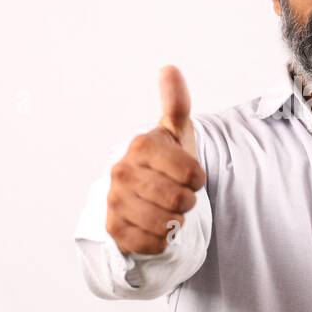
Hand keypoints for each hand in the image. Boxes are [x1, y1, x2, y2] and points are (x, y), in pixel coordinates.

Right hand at [105, 65, 206, 255]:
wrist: (141, 193)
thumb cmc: (165, 161)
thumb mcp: (174, 131)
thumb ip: (176, 102)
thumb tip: (169, 68)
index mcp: (141, 146)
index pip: (191, 173)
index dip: (198, 179)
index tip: (191, 176)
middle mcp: (122, 172)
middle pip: (178, 200)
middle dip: (187, 202)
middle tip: (178, 195)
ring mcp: (114, 200)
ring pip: (165, 224)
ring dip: (174, 221)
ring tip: (167, 210)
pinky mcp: (113, 229)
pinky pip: (151, 243)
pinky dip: (161, 240)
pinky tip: (155, 227)